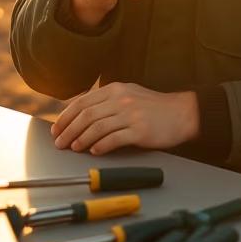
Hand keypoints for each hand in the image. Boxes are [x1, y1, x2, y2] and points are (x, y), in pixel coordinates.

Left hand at [51, 83, 197, 154]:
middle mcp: (120, 99)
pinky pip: (114, 139)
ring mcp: (130, 114)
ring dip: (81, 139)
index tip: (57, 129)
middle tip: (60, 142)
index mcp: (115, 89)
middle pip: (86, 115)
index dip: (66, 116)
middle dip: (68, 130)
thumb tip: (83, 114)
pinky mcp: (139, 130)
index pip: (82, 102)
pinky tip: (94, 151)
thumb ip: (108, 101)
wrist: (183, 113)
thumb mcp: (130, 94)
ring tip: (74, 148)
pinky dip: (100, 146)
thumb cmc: (156, 107)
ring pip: (96, 127)